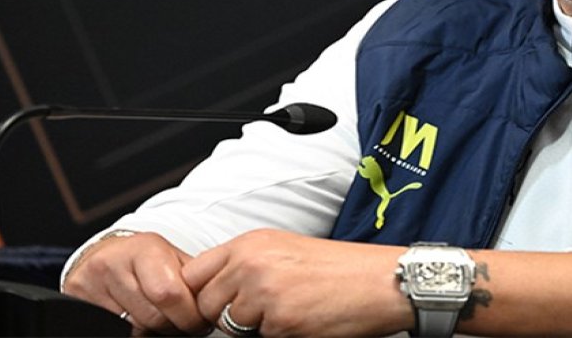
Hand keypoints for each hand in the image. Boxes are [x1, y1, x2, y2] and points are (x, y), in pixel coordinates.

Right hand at [62, 231, 210, 335]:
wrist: (107, 255)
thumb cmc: (148, 260)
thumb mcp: (172, 258)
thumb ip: (193, 276)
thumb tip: (218, 298)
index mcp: (145, 247)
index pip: (169, 293)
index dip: (189, 314)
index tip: (201, 321)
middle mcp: (114, 262)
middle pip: (152, 315)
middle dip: (176, 326)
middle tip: (186, 326)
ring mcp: (92, 281)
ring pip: (133, 326)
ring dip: (155, 331)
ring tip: (166, 322)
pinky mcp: (76, 297)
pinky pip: (113, 328)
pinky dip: (133, 330)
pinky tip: (142, 322)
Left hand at [182, 229, 410, 336]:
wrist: (379, 281)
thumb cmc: (338, 268)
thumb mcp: (284, 250)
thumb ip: (244, 264)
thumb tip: (211, 289)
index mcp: (250, 243)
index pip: (193, 273)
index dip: (200, 293)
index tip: (217, 303)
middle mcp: (251, 263)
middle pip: (204, 303)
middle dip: (224, 314)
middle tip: (258, 312)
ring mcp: (263, 292)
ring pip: (229, 325)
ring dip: (250, 327)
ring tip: (284, 312)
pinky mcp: (279, 321)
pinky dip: (275, 334)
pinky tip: (300, 319)